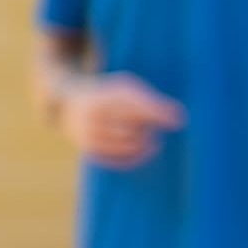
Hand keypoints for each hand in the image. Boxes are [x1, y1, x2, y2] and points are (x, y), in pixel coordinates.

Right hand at [53, 73, 182, 168]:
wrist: (68, 105)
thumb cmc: (108, 96)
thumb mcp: (125, 87)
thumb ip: (150, 100)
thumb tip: (178, 119)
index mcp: (104, 95)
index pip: (135, 105)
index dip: (158, 114)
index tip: (179, 121)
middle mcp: (93, 115)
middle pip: (132, 126)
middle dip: (148, 129)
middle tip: (153, 128)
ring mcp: (89, 134)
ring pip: (126, 145)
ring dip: (143, 143)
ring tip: (151, 140)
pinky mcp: (89, 150)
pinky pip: (117, 159)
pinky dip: (135, 157)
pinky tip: (145, 151)